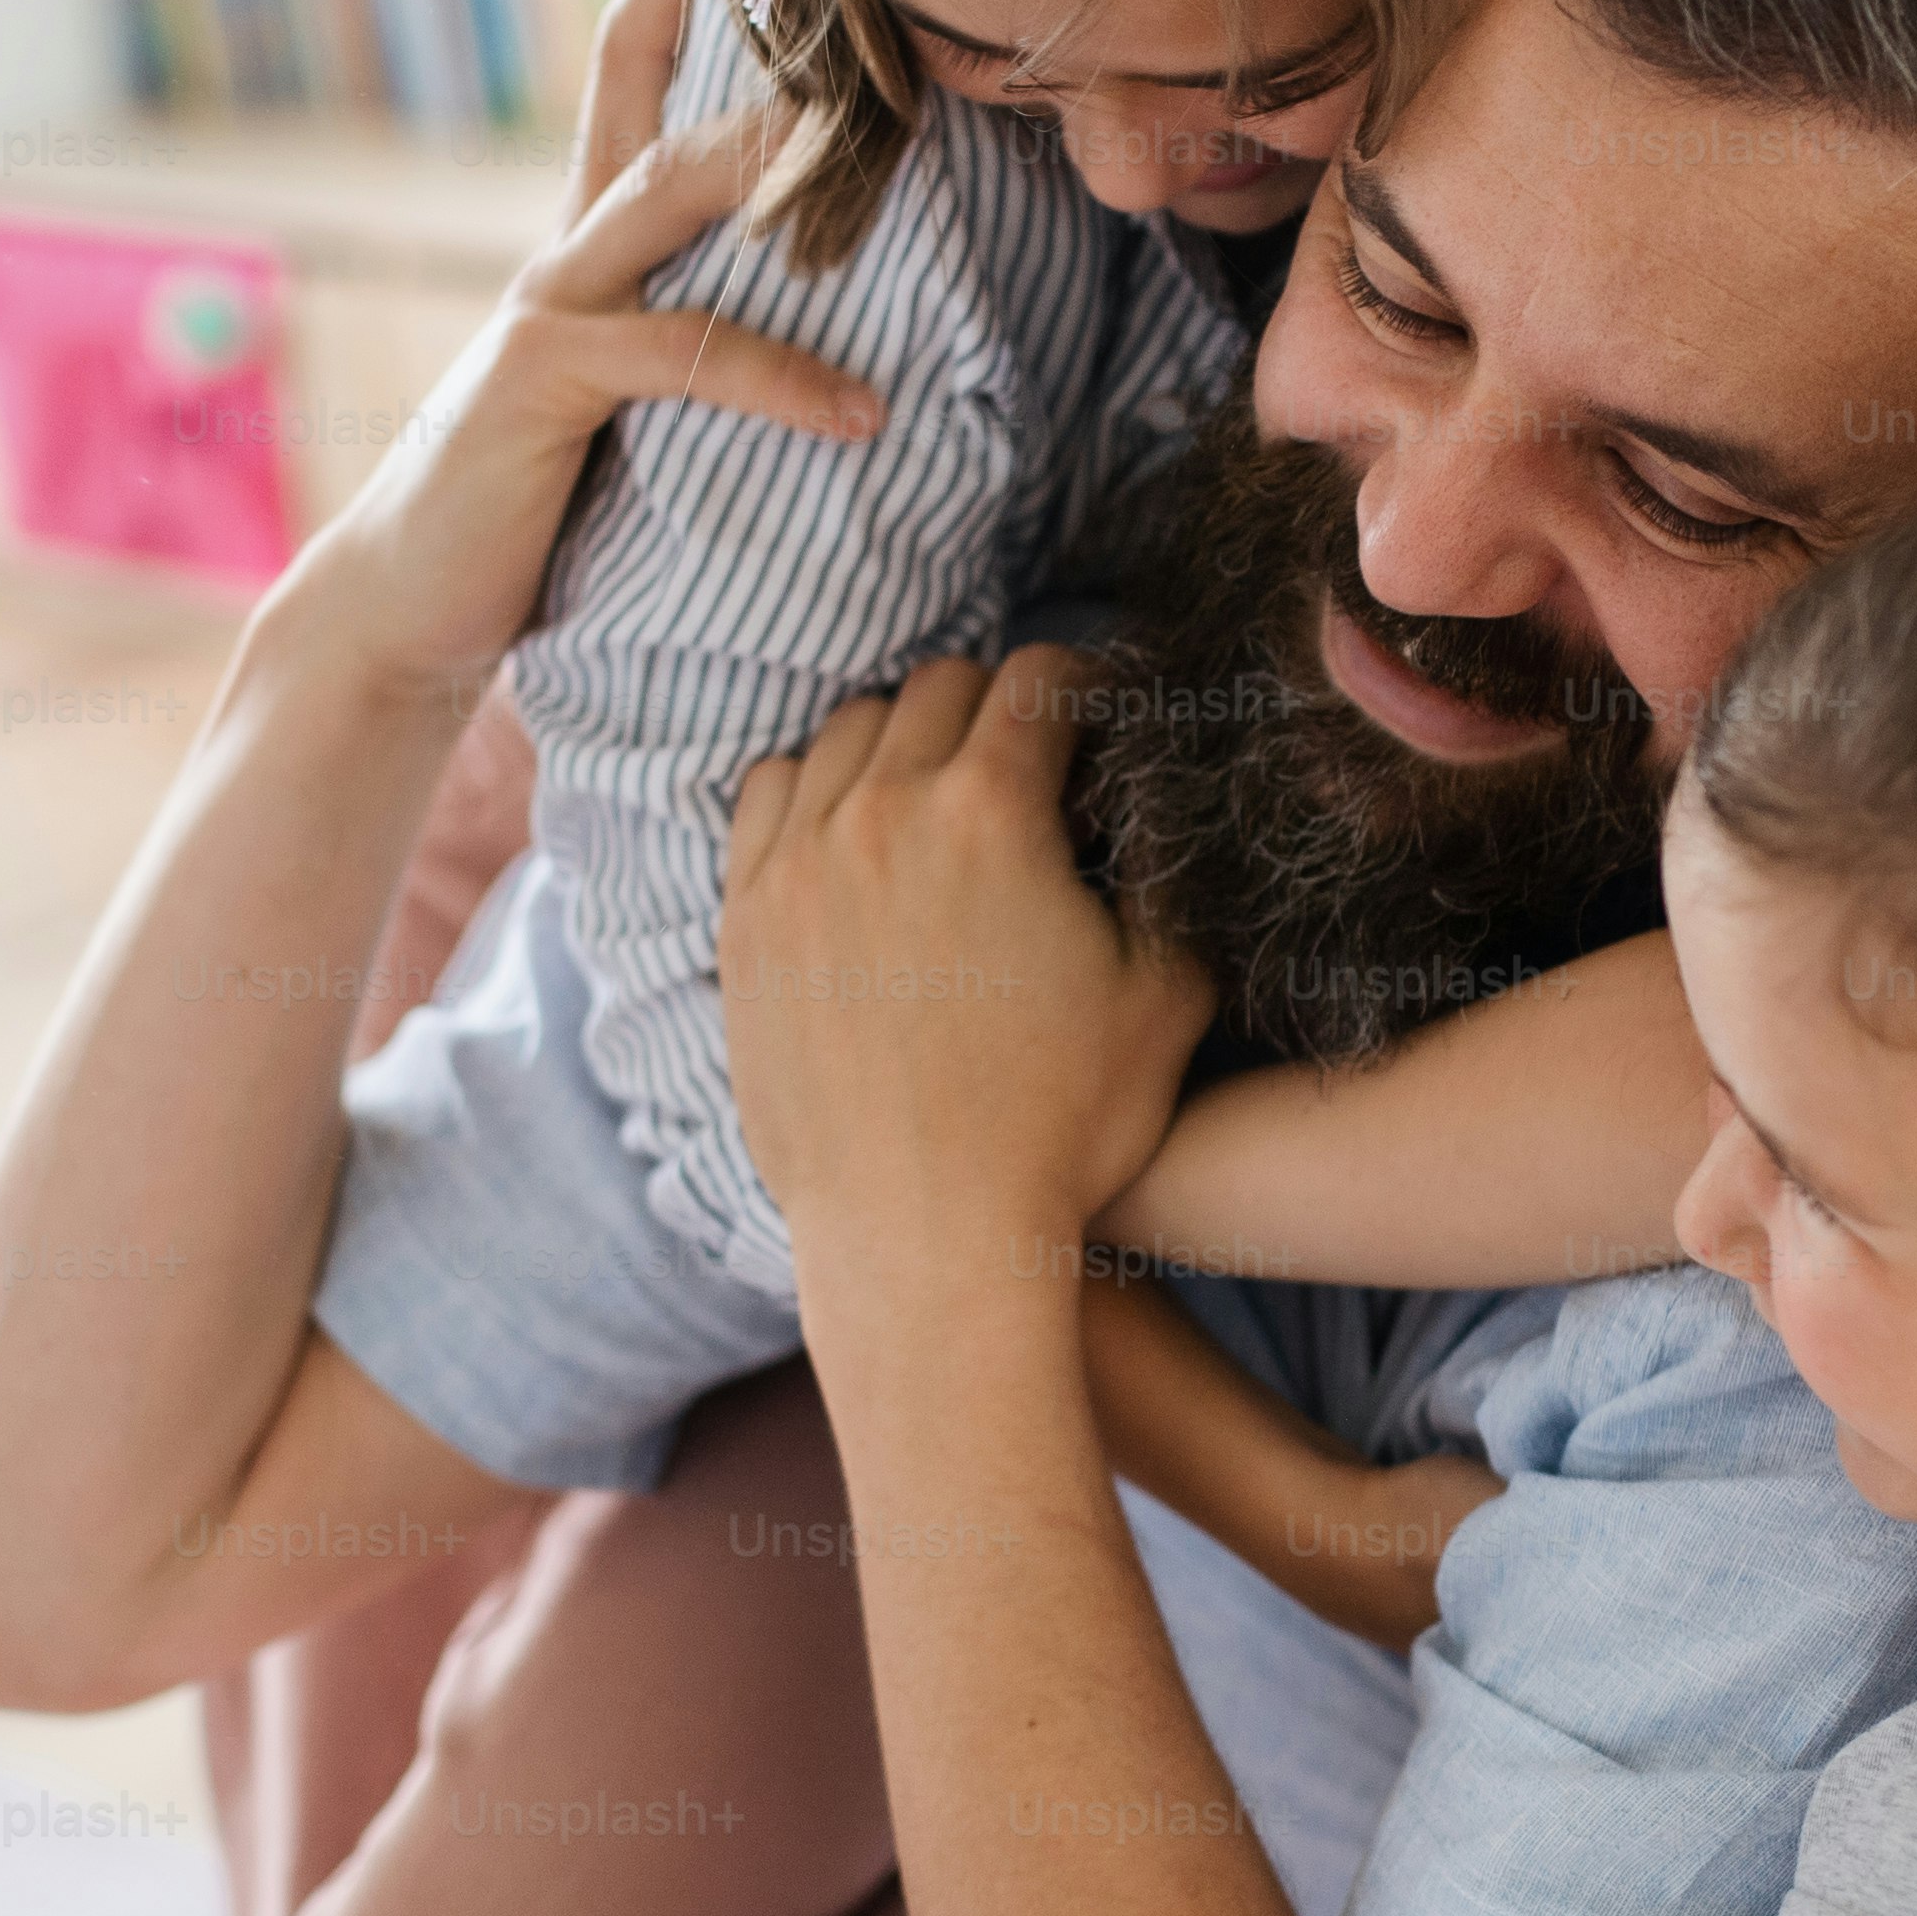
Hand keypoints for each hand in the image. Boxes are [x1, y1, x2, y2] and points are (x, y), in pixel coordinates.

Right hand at [286, 0, 879, 704]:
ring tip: (884, 130)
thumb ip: (696, 342)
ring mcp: (549, 308)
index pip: (627, 77)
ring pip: (669, 193)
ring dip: (777, 158)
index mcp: (586, 248)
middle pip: (640, 88)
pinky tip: (863, 411)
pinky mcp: (546, 385)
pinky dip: (782, 379)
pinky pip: (684, 358)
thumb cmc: (534, 514)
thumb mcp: (631, 411)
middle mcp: (563, 254)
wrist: (408, 610)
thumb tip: (832, 325)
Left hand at [725, 648, 1213, 1286]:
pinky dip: (815, 790)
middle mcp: (881, 812)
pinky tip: (852, 839)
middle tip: (1031, 772)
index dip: (1088, 688)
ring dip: (902, 742)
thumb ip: (1172, 875)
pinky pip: (768, 794)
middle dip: (998, 711)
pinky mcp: (744, 919)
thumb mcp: (1169, 995)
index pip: (1042, 678)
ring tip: (938, 803)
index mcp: (992, 813)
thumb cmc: (1059, 1129)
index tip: (1100, 725)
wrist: (924, 1237)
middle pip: (940, 688)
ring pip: (847, 728)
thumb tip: (1161, 806)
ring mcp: (797, 862)